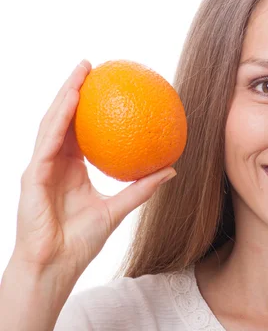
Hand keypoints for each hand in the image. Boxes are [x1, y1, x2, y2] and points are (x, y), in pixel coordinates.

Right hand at [12, 60, 175, 280]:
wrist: (55, 266)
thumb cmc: (81, 242)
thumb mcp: (118, 209)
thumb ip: (141, 188)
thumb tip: (171, 169)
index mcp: (70, 168)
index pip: (78, 129)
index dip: (88, 106)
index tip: (106, 85)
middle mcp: (53, 162)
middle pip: (62, 118)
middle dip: (73, 89)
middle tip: (91, 65)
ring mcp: (40, 167)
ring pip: (51, 123)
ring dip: (65, 95)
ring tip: (81, 72)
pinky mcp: (32, 176)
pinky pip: (47, 142)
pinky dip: (59, 120)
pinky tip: (71, 101)